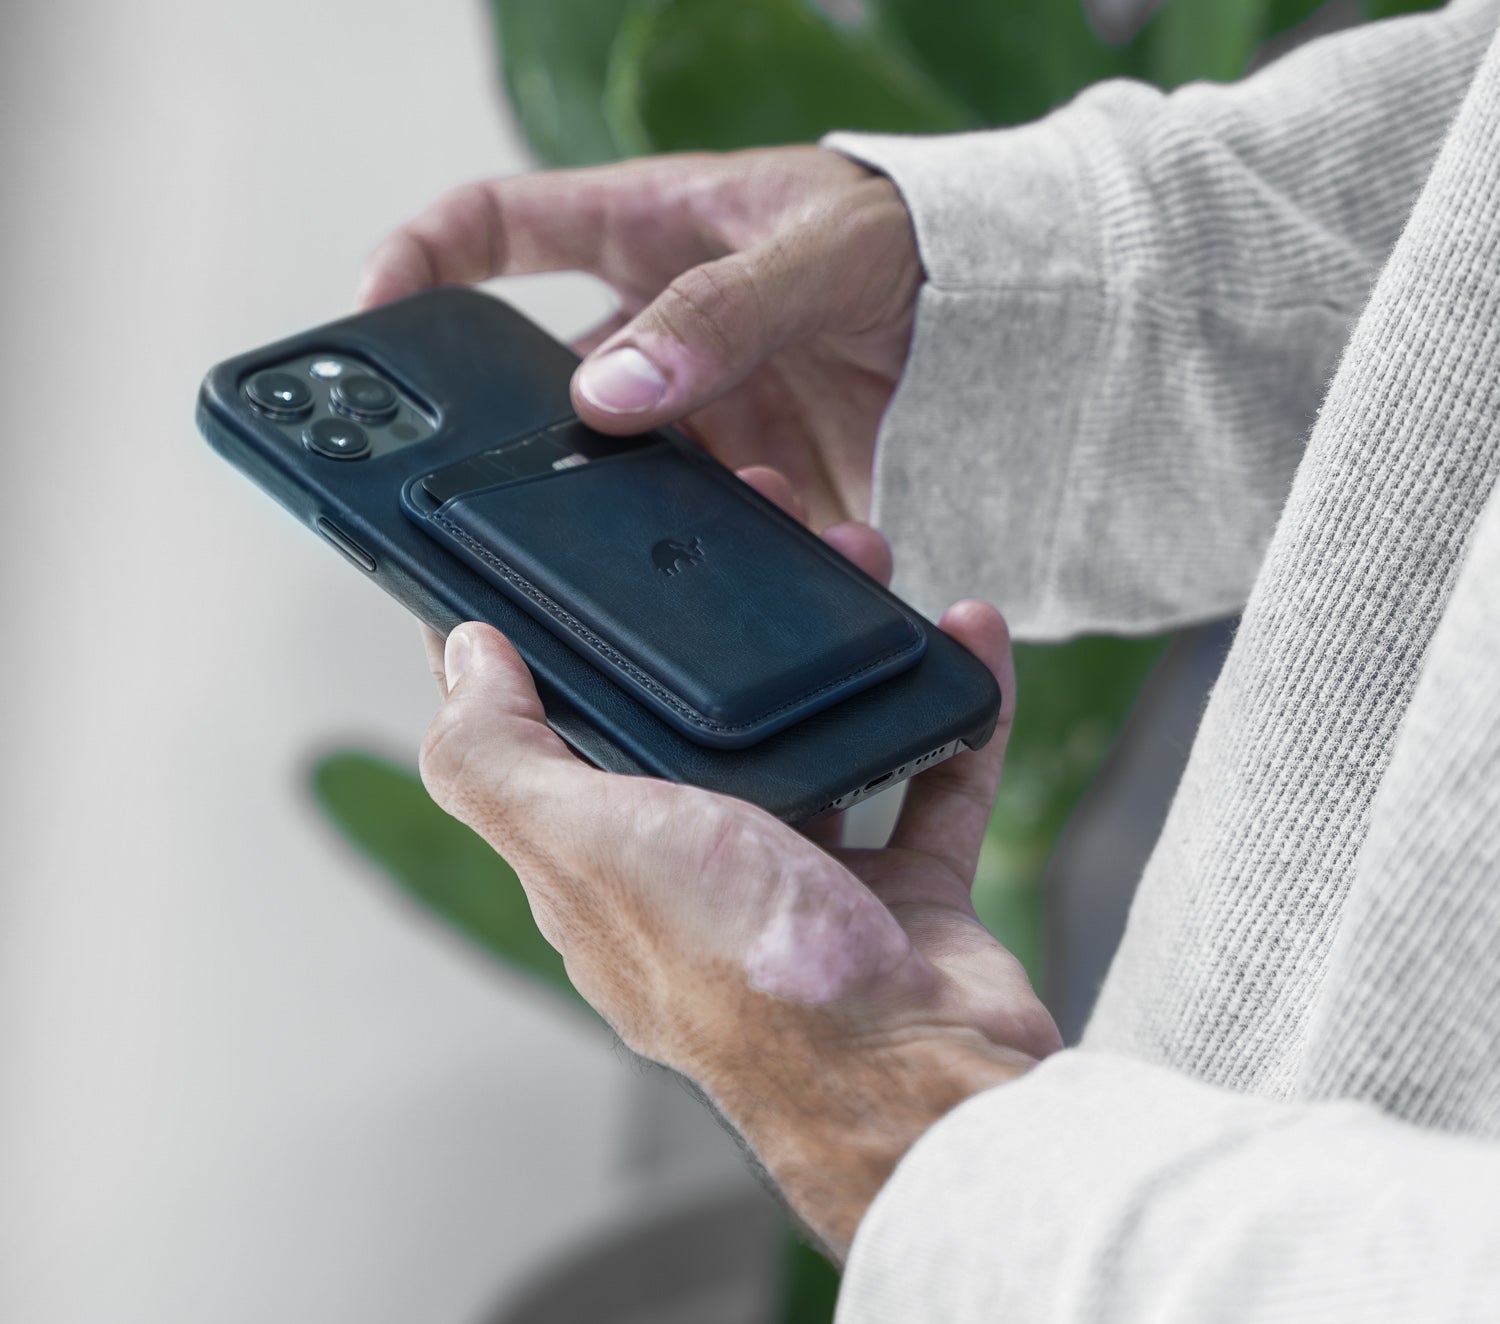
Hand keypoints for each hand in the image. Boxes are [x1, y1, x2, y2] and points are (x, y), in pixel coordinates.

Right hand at [358, 148, 921, 527]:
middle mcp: (654, 336)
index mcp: (646, 232)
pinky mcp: (754, 485)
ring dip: (647, 519)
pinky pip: (713, 538)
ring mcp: (700, 418)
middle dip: (513, 447)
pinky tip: (796, 559)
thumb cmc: (920, 237)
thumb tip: (607, 393)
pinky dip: (736, 563)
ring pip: (622, 484)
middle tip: (493, 504)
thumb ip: (719, 312)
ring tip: (730, 510)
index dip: (418, 261)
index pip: (496, 227)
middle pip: (538, 392)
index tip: (368, 316)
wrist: (1021, 319)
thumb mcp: (821, 250)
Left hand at [415, 474, 1059, 1258]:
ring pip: (821, 731)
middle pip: (706, 715)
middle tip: (762, 519)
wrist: (920, 1080)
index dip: (572, 638)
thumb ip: (503, 760)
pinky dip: (952, 705)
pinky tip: (969, 633)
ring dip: (843, 642)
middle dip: (730, 617)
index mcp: (607, 864)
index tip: (594, 546)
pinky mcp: (905, 893)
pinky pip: (930, 773)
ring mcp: (808, 883)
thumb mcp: (590, 847)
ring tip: (863, 554)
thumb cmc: (746, 975)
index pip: (565, 731)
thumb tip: (459, 660)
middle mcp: (701, 873)